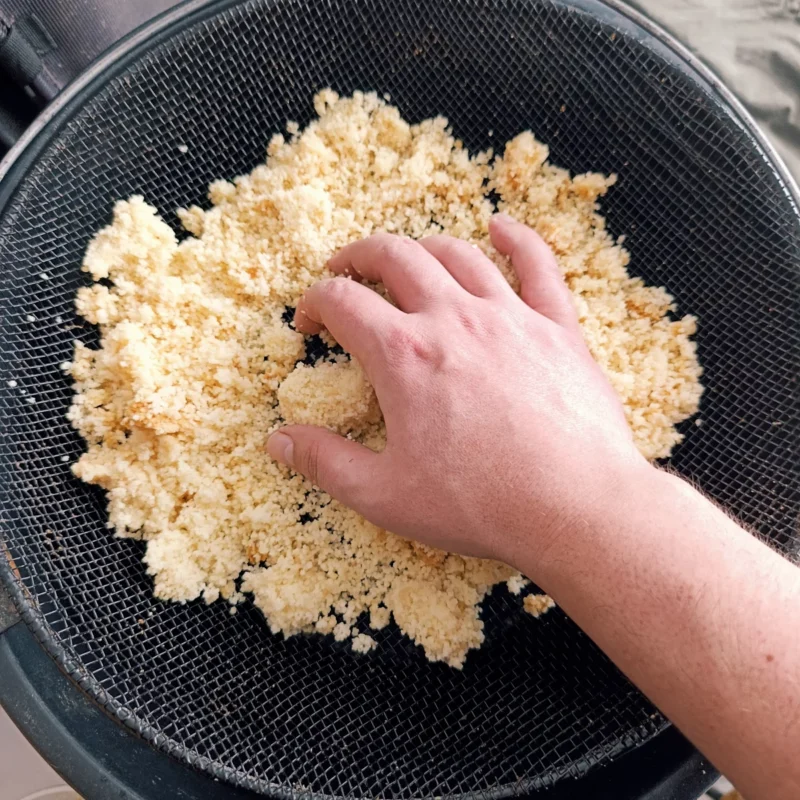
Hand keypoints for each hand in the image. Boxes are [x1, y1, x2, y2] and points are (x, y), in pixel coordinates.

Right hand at [267, 215, 647, 570]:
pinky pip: (537, 265)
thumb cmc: (480, 504)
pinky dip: (517, 239)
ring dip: (422, 246)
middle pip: (395, 257)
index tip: (311, 320)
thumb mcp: (384, 494)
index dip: (316, 302)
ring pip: (457, 253)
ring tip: (407, 257)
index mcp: (403, 355)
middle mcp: (453, 319)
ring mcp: (509, 316)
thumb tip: (279, 441)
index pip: (343, 301)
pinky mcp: (556, 327)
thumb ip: (325, 463)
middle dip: (359, 256)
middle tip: (346, 268)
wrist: (574, 506)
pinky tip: (501, 228)